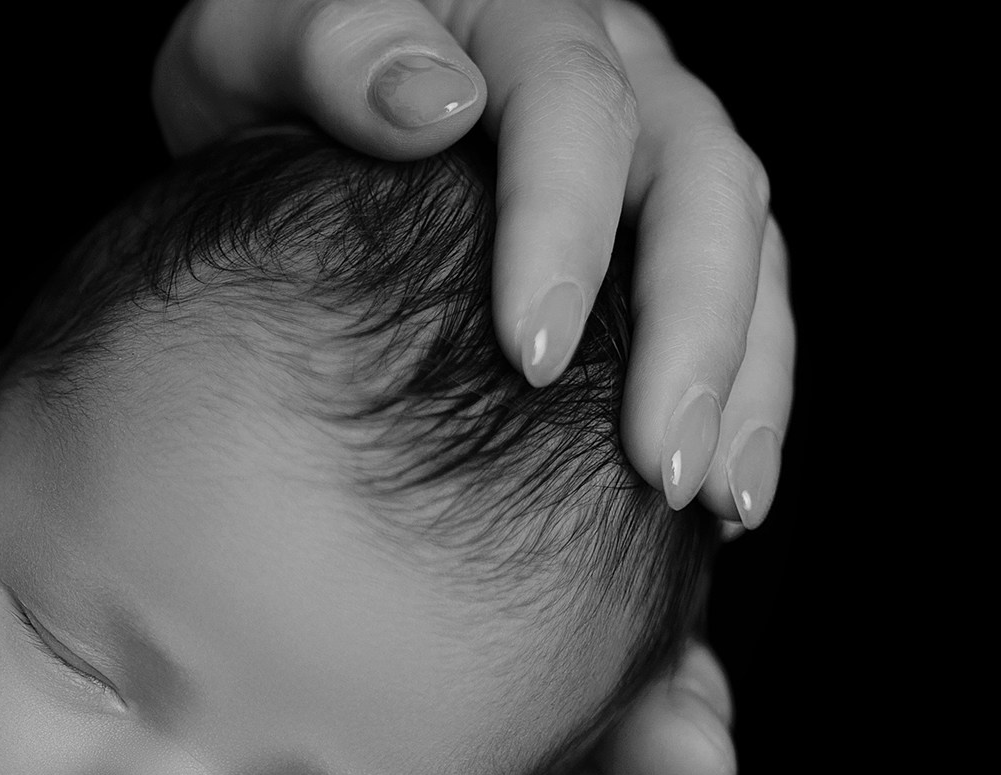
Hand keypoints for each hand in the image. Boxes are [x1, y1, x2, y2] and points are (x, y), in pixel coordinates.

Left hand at [154, 0, 791, 526]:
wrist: (277, 99)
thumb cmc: (262, 70)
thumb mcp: (253, 38)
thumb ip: (331, 48)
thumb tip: (437, 106)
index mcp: (515, 17)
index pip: (573, 104)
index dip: (565, 230)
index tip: (530, 361)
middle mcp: (617, 66)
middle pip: (701, 180)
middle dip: (693, 330)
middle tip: (656, 463)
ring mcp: (654, 141)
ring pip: (746, 246)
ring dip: (743, 379)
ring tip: (722, 500)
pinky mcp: (662, 223)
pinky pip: (743, 298)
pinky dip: (746, 396)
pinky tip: (725, 499)